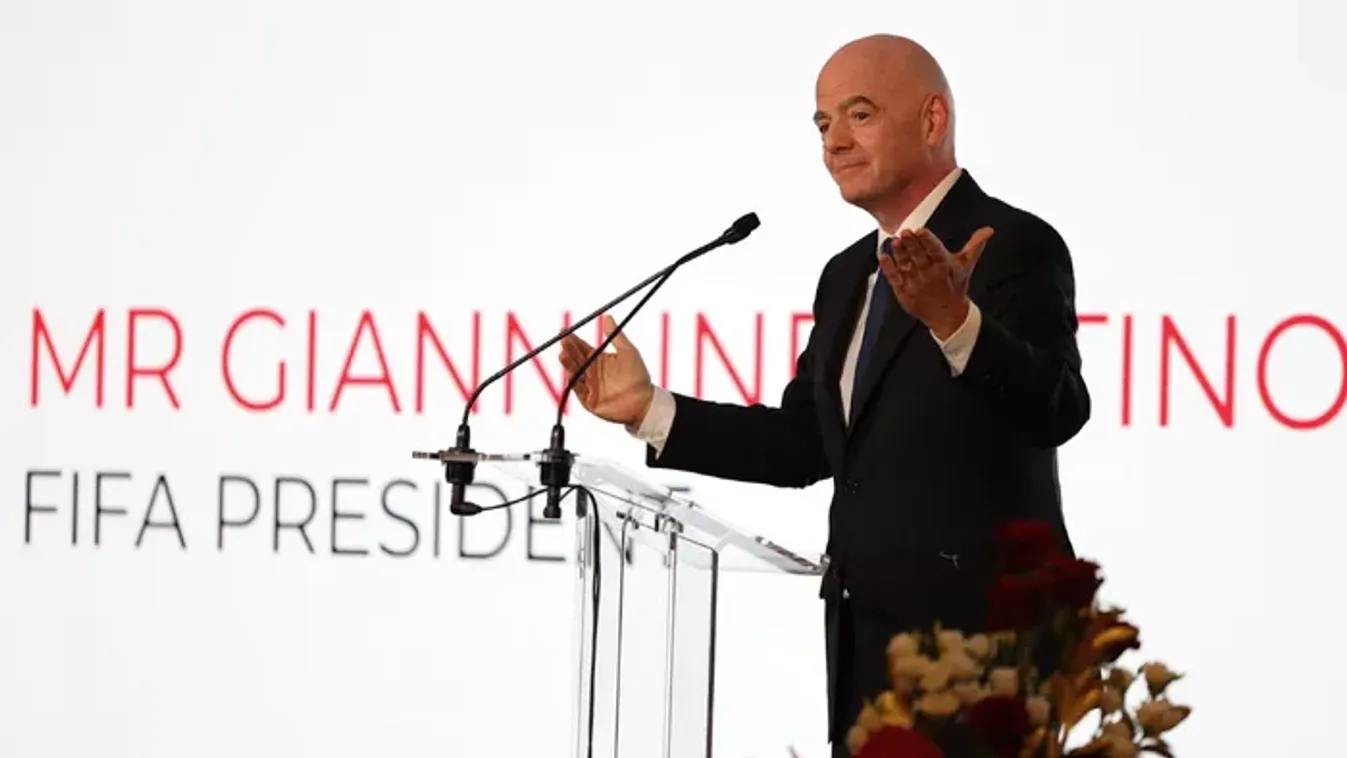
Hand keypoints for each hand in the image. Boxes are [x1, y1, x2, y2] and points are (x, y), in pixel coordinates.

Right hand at [558, 314, 653, 426]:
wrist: (644, 401)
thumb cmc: (638, 376)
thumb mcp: (628, 351)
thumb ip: (616, 335)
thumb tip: (607, 316)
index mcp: (598, 360)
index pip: (581, 347)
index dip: (572, 339)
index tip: (564, 330)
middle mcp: (591, 372)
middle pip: (575, 358)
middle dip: (568, 348)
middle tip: (563, 339)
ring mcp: (589, 386)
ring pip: (574, 373)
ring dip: (568, 364)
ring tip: (563, 354)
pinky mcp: (588, 400)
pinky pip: (578, 389)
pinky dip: (573, 381)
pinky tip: (570, 371)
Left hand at [878, 226, 993, 338]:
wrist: (947, 315)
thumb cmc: (955, 285)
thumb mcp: (966, 266)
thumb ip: (975, 245)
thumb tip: (989, 230)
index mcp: (944, 266)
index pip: (935, 251)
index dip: (928, 241)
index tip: (921, 230)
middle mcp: (929, 275)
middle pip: (919, 257)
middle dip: (912, 244)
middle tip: (905, 231)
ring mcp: (915, 284)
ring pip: (906, 265)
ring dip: (900, 253)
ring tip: (895, 241)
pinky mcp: (904, 292)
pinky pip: (894, 278)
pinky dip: (888, 268)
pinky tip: (883, 256)